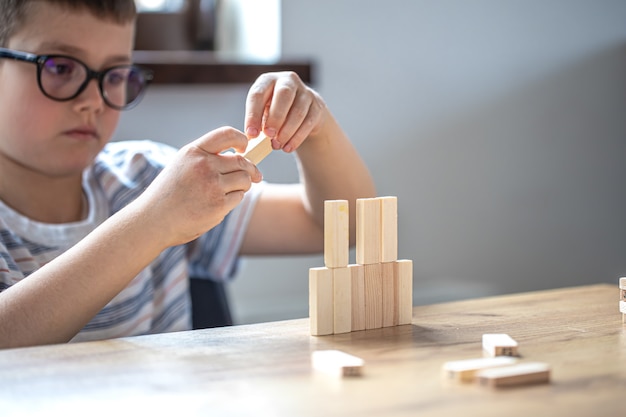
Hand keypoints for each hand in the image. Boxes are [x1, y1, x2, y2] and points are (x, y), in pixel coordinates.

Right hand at [136, 127, 261, 245]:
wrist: (153, 219)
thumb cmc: (169, 193)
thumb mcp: (182, 165)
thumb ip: (206, 158)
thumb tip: (240, 157)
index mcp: (194, 151)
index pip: (227, 134)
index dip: (241, 139)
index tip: (244, 148)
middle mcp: (204, 165)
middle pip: (241, 161)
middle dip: (251, 169)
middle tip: (255, 175)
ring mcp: (212, 185)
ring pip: (244, 180)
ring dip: (243, 186)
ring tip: (229, 191)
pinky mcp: (218, 205)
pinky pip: (239, 197)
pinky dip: (234, 200)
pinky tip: (220, 204)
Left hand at [244, 71, 326, 152]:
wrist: (302, 111)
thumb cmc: (276, 112)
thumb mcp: (263, 112)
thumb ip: (258, 122)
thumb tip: (252, 137)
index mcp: (268, 80)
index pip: (258, 94)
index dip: (253, 114)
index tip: (251, 134)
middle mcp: (288, 81)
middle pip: (284, 95)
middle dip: (275, 117)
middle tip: (268, 135)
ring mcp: (305, 93)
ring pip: (298, 111)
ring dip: (286, 131)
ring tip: (277, 145)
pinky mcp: (317, 106)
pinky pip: (308, 122)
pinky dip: (297, 138)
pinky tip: (288, 147)